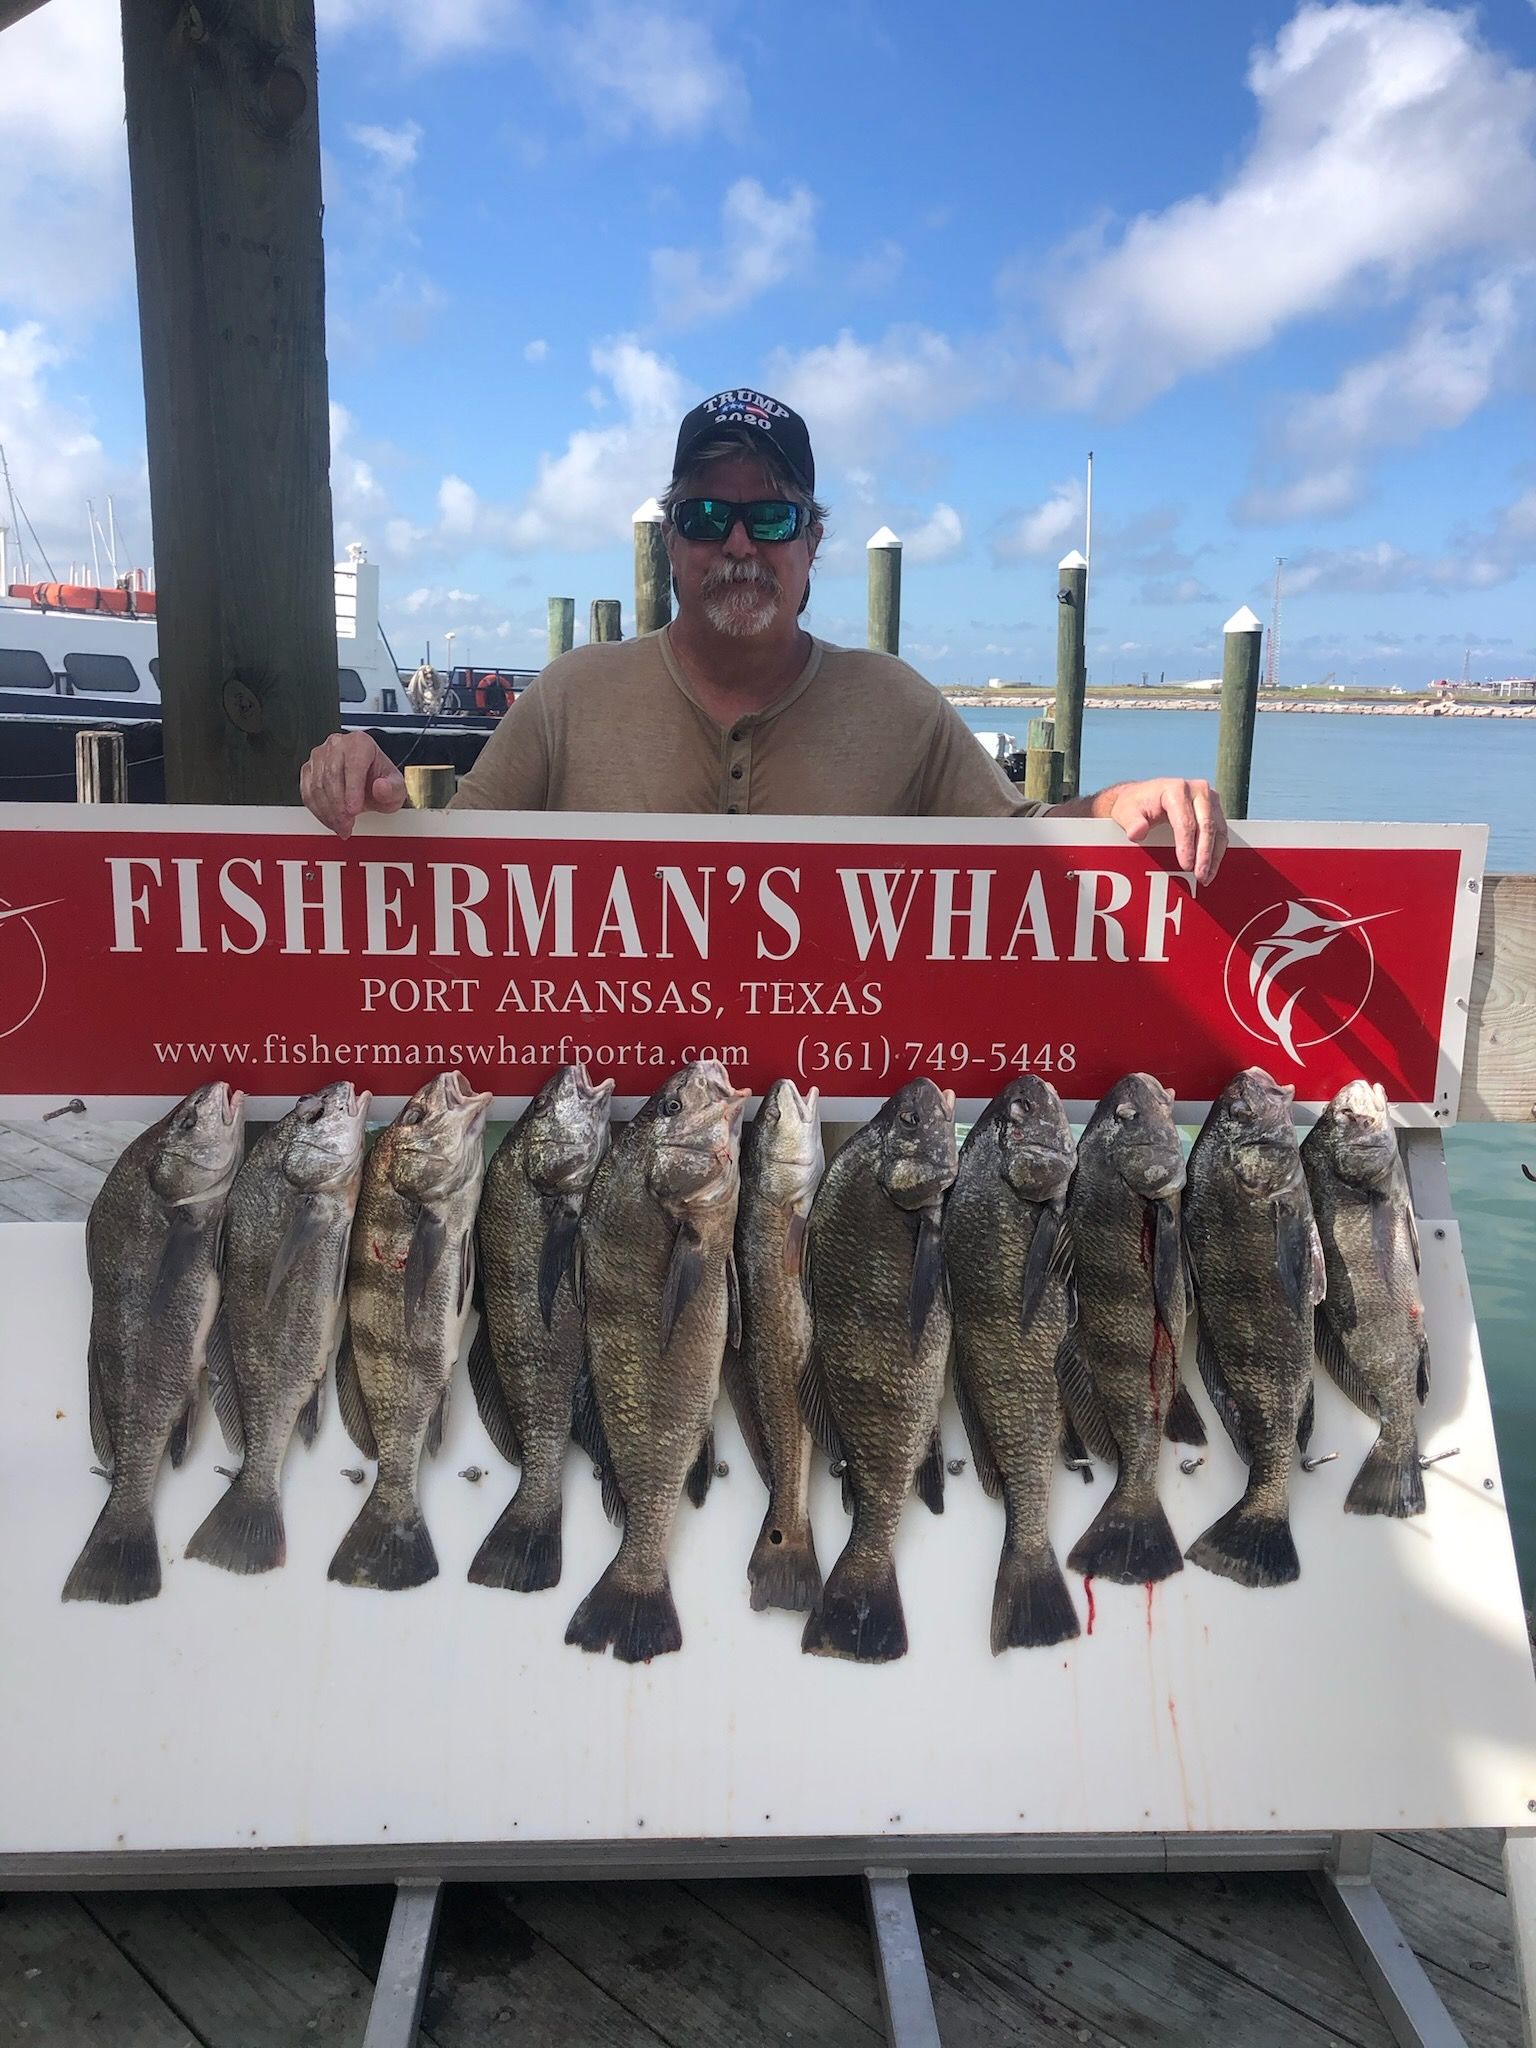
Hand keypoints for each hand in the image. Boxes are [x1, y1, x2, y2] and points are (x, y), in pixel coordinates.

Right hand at [299, 732, 406, 837]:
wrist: (369, 782)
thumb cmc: (381, 781)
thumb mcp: (396, 787)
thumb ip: (393, 789)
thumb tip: (381, 787)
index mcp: (360, 743)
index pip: (353, 764)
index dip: (352, 789)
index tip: (353, 810)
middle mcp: (338, 745)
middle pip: (332, 775)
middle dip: (339, 806)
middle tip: (347, 824)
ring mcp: (320, 756)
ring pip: (317, 785)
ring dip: (328, 811)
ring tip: (342, 826)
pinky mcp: (308, 769)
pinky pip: (307, 792)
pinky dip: (318, 811)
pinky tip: (330, 820)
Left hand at [1103, 777, 1226, 883]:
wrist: (1143, 796)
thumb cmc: (1134, 805)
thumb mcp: (1125, 812)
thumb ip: (1131, 822)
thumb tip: (1137, 833)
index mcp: (1176, 789)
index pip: (1185, 822)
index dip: (1187, 845)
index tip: (1186, 866)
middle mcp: (1197, 790)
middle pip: (1206, 825)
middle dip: (1204, 854)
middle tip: (1200, 876)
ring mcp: (1209, 798)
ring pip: (1218, 830)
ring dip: (1213, 856)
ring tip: (1205, 877)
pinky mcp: (1215, 809)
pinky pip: (1221, 833)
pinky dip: (1216, 852)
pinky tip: (1209, 869)